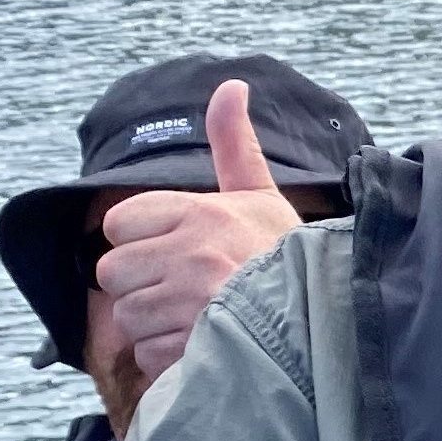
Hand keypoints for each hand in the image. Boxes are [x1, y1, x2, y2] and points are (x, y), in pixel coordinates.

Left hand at [94, 79, 303, 379]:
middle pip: (113, 272)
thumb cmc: (283, 257)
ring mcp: (190, 304)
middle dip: (143, 284)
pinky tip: (204, 342)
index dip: (142, 240)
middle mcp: (191, 254)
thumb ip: (234, 143)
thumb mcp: (260, 195)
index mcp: (200, 212)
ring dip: (156, 322)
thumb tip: (231, 85)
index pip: (117, 223)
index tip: (179, 248)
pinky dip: (170, 355)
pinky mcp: (192, 349)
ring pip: (128, 315)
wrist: (328, 319)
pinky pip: (147, 353)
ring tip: (199, 315)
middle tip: (187, 286)